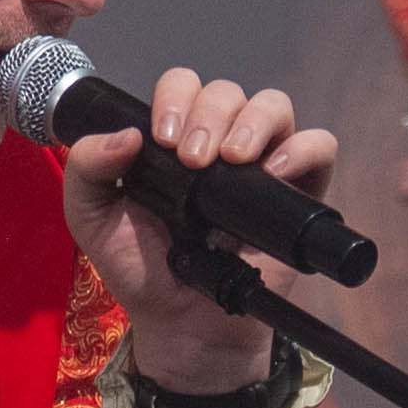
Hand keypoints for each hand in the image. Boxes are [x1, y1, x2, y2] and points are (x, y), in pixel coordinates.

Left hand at [63, 66, 333, 407]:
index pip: (183, 86)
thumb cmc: (140, 266)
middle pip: (227, 92)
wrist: (182, 321)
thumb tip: (127, 134)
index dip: (174, 99)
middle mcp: (221, 141)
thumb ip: (87, 169)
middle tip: (193, 161)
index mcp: (174, 137)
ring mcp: (263, 163)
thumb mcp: (91, 218)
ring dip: (253, 123)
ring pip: (274, 106)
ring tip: (233, 161)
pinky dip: (303, 149)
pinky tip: (275, 172)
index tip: (163, 142)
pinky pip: (320, 147)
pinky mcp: (299, 192)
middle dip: (209, 116)